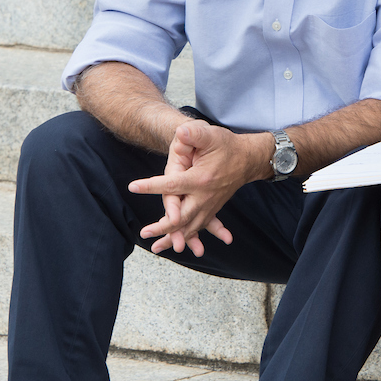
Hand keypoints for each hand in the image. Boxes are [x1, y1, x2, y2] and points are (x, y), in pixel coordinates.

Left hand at [127, 122, 269, 256]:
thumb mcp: (211, 135)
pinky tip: (176, 247)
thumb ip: (195, 133)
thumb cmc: (226, 145)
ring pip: (190, 227)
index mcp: (201, 179)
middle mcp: (205, 197)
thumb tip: (181, 132)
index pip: (173, 185)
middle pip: (181, 217)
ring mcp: (209, 205)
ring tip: (155, 248)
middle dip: (163, 226)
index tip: (133, 187)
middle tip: (145, 232)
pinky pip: (198, 228)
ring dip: (173, 238)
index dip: (151, 186)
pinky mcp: (211, 209)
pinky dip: (188, 238)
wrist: (247, 159)